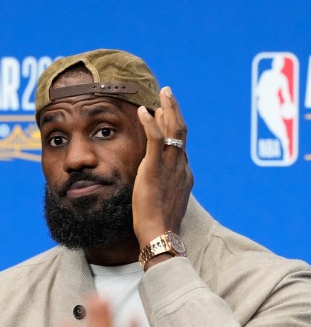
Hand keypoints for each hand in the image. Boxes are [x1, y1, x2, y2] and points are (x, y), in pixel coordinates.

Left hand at [132, 86, 192, 250]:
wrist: (160, 234)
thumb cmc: (159, 226)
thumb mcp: (165, 204)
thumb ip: (163, 191)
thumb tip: (155, 185)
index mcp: (183, 176)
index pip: (180, 146)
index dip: (173, 128)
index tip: (165, 115)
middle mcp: (181, 167)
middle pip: (181, 132)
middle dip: (175, 111)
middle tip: (168, 94)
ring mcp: (170, 167)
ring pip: (173, 130)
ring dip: (168, 108)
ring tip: (163, 92)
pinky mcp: (155, 169)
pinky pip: (155, 139)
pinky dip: (150, 123)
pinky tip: (143, 110)